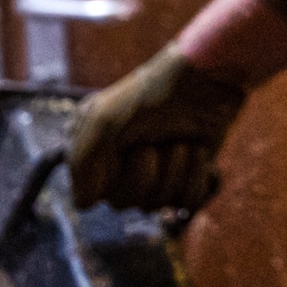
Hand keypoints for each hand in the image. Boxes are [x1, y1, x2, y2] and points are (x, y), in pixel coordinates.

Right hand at [68, 44, 246, 211]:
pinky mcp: (185, 181)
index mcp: (92, 154)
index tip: (121, 147)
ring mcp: (153, 178)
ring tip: (179, 140)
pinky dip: (195, 175)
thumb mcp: (103, 121)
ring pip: (157, 203)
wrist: (204, 81)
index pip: (89, 197)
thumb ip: (82, 163)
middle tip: (153, 140)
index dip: (109, 176)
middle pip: (124, 203)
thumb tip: (84, 205)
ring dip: (172, 168)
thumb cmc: (149, 96)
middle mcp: (119, 170)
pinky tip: (196, 151)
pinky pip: (187, 202)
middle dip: (144, 171)